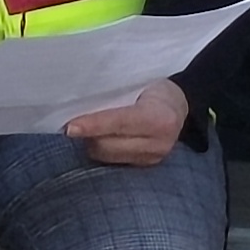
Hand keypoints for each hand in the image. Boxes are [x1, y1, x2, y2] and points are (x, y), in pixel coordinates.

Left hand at [67, 79, 192, 168]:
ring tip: (91, 128)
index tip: (69, 127)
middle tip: (76, 121)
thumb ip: (112, 97)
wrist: (179, 103)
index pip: (118, 123)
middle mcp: (159, 142)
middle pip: (107, 145)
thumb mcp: (137, 84)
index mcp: (159, 117)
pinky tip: (103, 136)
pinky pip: (113, 160)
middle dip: (88, 134)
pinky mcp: (147, 165)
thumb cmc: (153, 87)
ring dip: (92, 143)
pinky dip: (103, 149)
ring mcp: (154, 157)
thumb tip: (77, 107)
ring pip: (106, 155)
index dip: (92, 125)